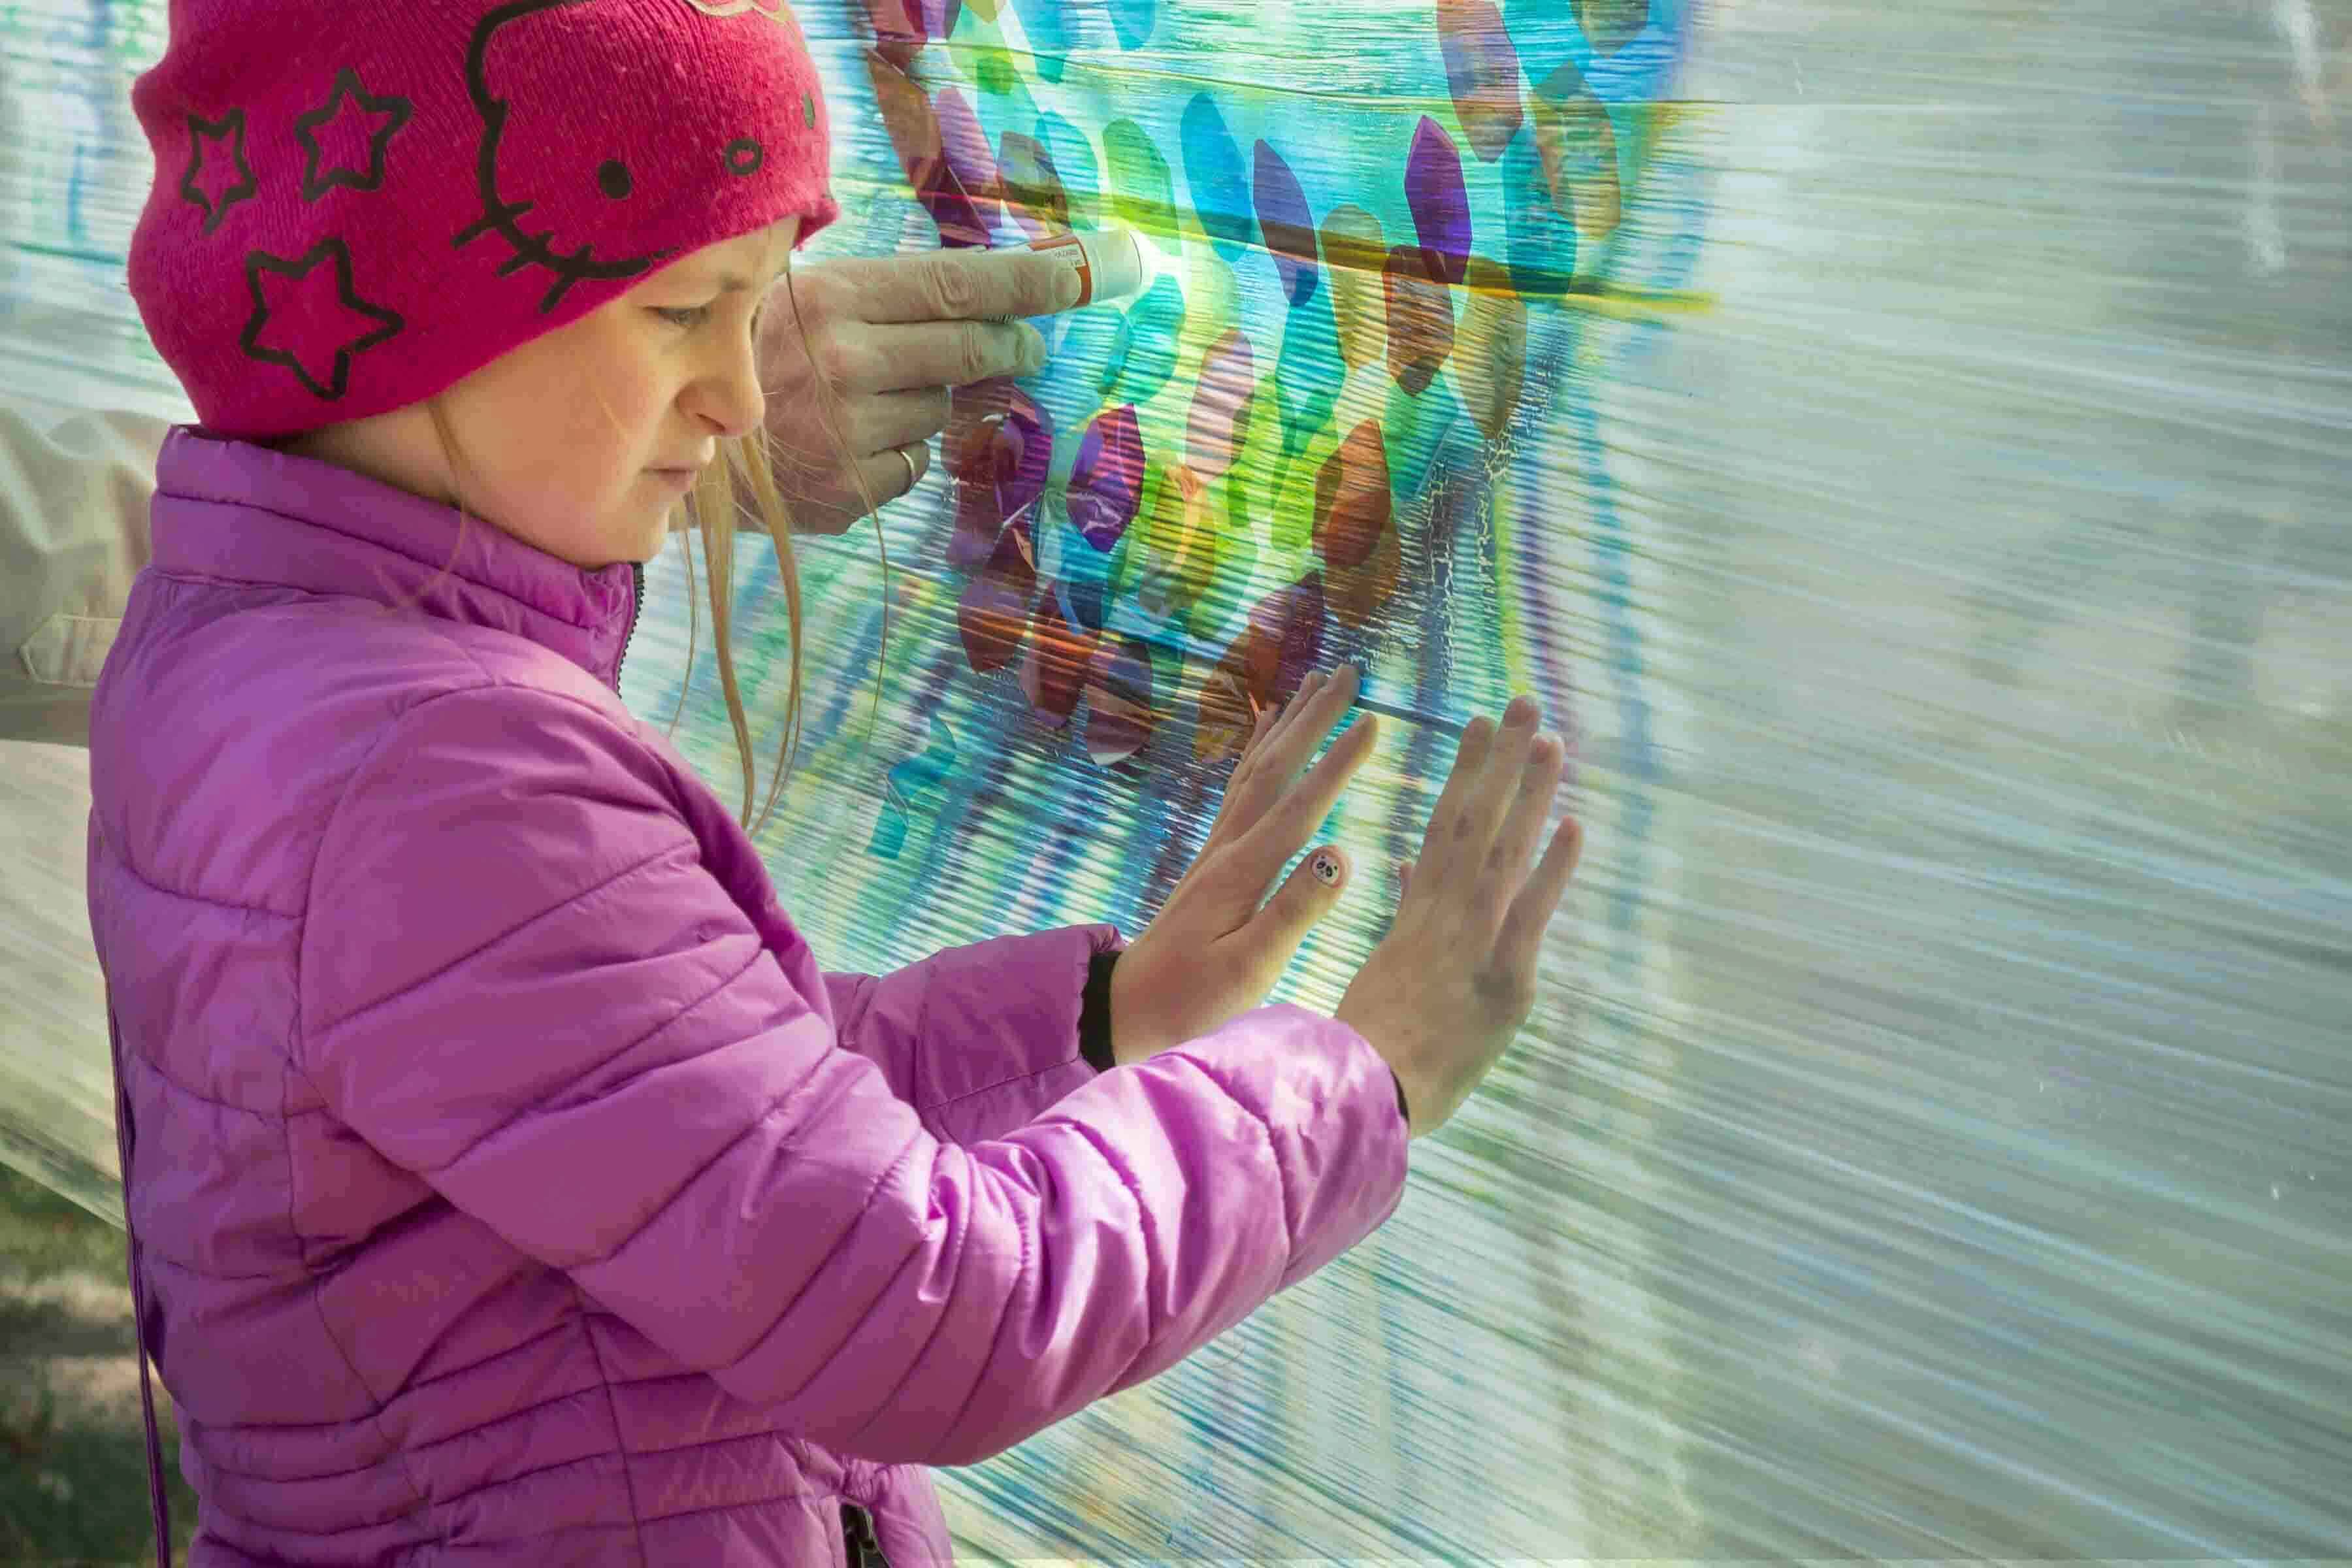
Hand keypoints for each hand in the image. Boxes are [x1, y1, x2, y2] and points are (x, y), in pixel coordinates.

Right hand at [753, 248, 1079, 535]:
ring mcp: (848, 434)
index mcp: (835, 299)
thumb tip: (988, 294)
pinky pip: (913, 463)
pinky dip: (900, 450)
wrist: (671, 438)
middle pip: (970, 351)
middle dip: (1012, 347)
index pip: (957, 285)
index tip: (1072, 280)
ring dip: (933, 402)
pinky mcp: (850, 491)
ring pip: (941, 412)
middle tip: (1027, 346)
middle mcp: (845, 364)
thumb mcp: (804, 296)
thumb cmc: (751, 352)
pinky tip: (853, 439)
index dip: (1026, 283)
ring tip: (873, 395)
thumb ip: (888, 295)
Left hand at [1107, 665, 1378, 1064]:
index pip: (1300, 806)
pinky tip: (1266, 731)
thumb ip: (1295, 911)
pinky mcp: (1212, 858)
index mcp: (1243, 873)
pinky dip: (1256, 751)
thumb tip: (1342, 854)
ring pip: (1255, 769)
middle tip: (1349, 671)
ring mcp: (1216, 849)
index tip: (1374, 719)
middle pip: (1274, 768)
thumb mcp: (1249, 969)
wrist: (1128, 1011)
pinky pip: (1238, 787)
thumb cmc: (1192, 1000)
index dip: (1338, 762)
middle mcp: (1227, 848)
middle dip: (1314, 718)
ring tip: (1314, 682)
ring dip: (1287, 724)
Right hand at [1333, 694, 1582, 1138]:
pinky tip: (1574, 823)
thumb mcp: (1380, 967)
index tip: (1477, 727)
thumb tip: (1405, 867)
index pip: (1442, 828)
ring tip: (1549, 738)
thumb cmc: (1366, 1043)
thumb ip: (1401, 913)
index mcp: (1415, 915)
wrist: (1369, 1092)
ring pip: (1504, 850)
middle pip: (1475, 821)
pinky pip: (1533, 911)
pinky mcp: (1505, 976)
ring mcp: (1477, 941)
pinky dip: (1554, 867)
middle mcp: (1446, 915)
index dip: (1463, 774)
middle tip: (1524, 704)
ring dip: (1528, 792)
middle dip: (1500, 760)